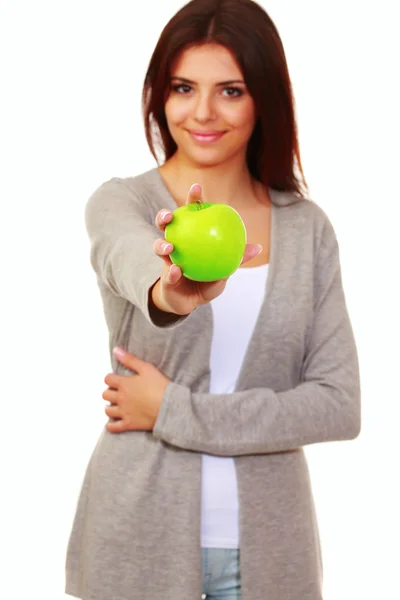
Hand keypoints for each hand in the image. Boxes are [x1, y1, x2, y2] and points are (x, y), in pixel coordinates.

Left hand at [102, 348, 169, 432]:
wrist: (169, 406)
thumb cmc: (160, 386)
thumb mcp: (146, 368)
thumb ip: (130, 359)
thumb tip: (116, 350)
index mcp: (124, 384)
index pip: (108, 379)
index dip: (111, 379)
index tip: (117, 380)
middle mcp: (121, 398)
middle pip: (105, 395)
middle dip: (110, 392)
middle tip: (118, 393)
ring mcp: (124, 412)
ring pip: (107, 411)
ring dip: (110, 408)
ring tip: (116, 406)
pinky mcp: (129, 424)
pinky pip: (114, 427)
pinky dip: (111, 426)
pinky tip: (112, 423)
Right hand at [151, 184, 261, 314]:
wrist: (190, 302)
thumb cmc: (208, 282)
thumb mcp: (224, 270)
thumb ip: (237, 258)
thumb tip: (257, 247)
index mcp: (190, 236)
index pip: (191, 213)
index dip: (192, 198)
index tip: (196, 188)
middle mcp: (175, 243)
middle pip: (167, 224)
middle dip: (165, 215)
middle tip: (169, 215)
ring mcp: (167, 260)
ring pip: (158, 245)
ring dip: (161, 244)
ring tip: (169, 247)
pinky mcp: (164, 278)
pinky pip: (167, 274)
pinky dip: (171, 273)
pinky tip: (176, 271)